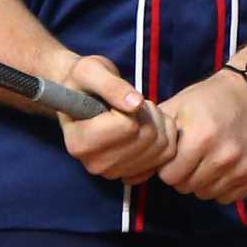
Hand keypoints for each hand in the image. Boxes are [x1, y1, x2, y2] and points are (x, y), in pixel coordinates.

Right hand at [58, 55, 179, 185]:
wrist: (82, 97)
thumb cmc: (83, 82)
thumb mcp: (90, 72)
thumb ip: (112, 86)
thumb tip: (135, 104)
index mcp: (79, 143)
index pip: (127, 126)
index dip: (128, 104)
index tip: (116, 97)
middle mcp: (95, 164)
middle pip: (147, 137)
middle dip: (146, 113)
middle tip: (131, 102)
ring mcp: (114, 172)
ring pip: (161, 146)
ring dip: (157, 122)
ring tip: (138, 112)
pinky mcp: (132, 174)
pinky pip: (167, 155)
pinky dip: (165, 135)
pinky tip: (148, 125)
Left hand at [157, 68, 246, 203]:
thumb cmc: (210, 100)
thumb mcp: (178, 107)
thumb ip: (154, 135)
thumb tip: (131, 169)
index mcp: (201, 138)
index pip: (169, 176)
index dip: (169, 165)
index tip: (178, 152)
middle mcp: (224, 157)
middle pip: (187, 188)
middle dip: (186, 174)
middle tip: (195, 155)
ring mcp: (244, 168)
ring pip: (208, 194)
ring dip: (204, 181)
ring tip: (211, 158)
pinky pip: (229, 197)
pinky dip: (225, 185)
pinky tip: (228, 165)